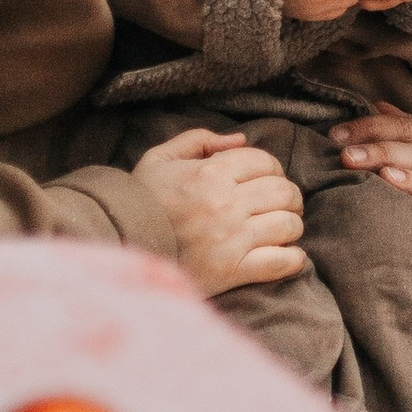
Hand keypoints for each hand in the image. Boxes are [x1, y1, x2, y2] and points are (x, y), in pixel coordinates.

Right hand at [133, 128, 303, 296]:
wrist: (119, 248)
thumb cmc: (141, 201)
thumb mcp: (161, 159)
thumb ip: (199, 140)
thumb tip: (240, 139)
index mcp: (211, 173)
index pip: (265, 162)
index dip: (272, 168)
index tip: (268, 179)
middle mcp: (225, 204)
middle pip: (284, 192)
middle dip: (289, 197)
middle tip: (283, 204)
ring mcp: (230, 239)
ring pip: (288, 225)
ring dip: (292, 226)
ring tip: (283, 229)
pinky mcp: (231, 271)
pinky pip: (280, 263)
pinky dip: (292, 259)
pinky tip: (287, 256)